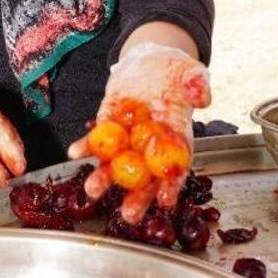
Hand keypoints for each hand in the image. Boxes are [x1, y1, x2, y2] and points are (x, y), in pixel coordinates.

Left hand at [68, 43, 210, 220]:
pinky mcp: (107, 125)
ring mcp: (127, 138)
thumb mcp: (193, 73)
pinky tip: (75, 152)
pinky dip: (85, 147)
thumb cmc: (177, 73)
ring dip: (104, 178)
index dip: (172, 186)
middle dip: (136, 197)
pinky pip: (96, 140)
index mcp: (177, 139)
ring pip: (116, 164)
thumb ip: (199, 84)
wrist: (151, 62)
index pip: (177, 168)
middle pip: (145, 177)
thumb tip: (202, 97)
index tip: (166, 200)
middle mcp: (151, 146)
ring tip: (92, 190)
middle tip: (129, 215)